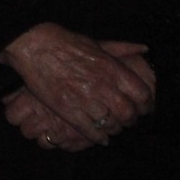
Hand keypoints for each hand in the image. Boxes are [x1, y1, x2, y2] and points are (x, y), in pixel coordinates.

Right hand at [0, 22, 154, 146]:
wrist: (33, 46)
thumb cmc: (65, 42)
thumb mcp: (96, 43)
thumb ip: (121, 48)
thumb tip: (144, 48)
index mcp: (112, 69)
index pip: (142, 94)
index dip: (146, 104)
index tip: (143, 107)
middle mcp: (102, 86)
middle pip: (128, 113)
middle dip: (130, 119)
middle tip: (127, 120)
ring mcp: (85, 100)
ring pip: (110, 125)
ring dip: (114, 129)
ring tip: (112, 127)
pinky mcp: (67, 110)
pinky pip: (89, 131)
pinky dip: (97, 137)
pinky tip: (99, 137)